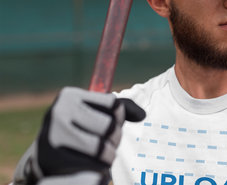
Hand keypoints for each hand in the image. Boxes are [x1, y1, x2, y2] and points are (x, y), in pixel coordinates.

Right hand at [13, 87, 144, 184]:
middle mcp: (58, 112)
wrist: (44, 156)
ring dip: (108, 156)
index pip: (114, 104)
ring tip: (101, 155)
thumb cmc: (79, 129)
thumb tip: (142, 115)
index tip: (110, 123)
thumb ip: (120, 108)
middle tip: (107, 143)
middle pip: (110, 126)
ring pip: (103, 149)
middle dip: (115, 138)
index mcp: (69, 95)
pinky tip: (90, 166)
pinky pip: (92, 168)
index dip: (119, 117)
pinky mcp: (51, 161)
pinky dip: (99, 170)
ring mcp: (52, 136)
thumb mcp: (95, 112)